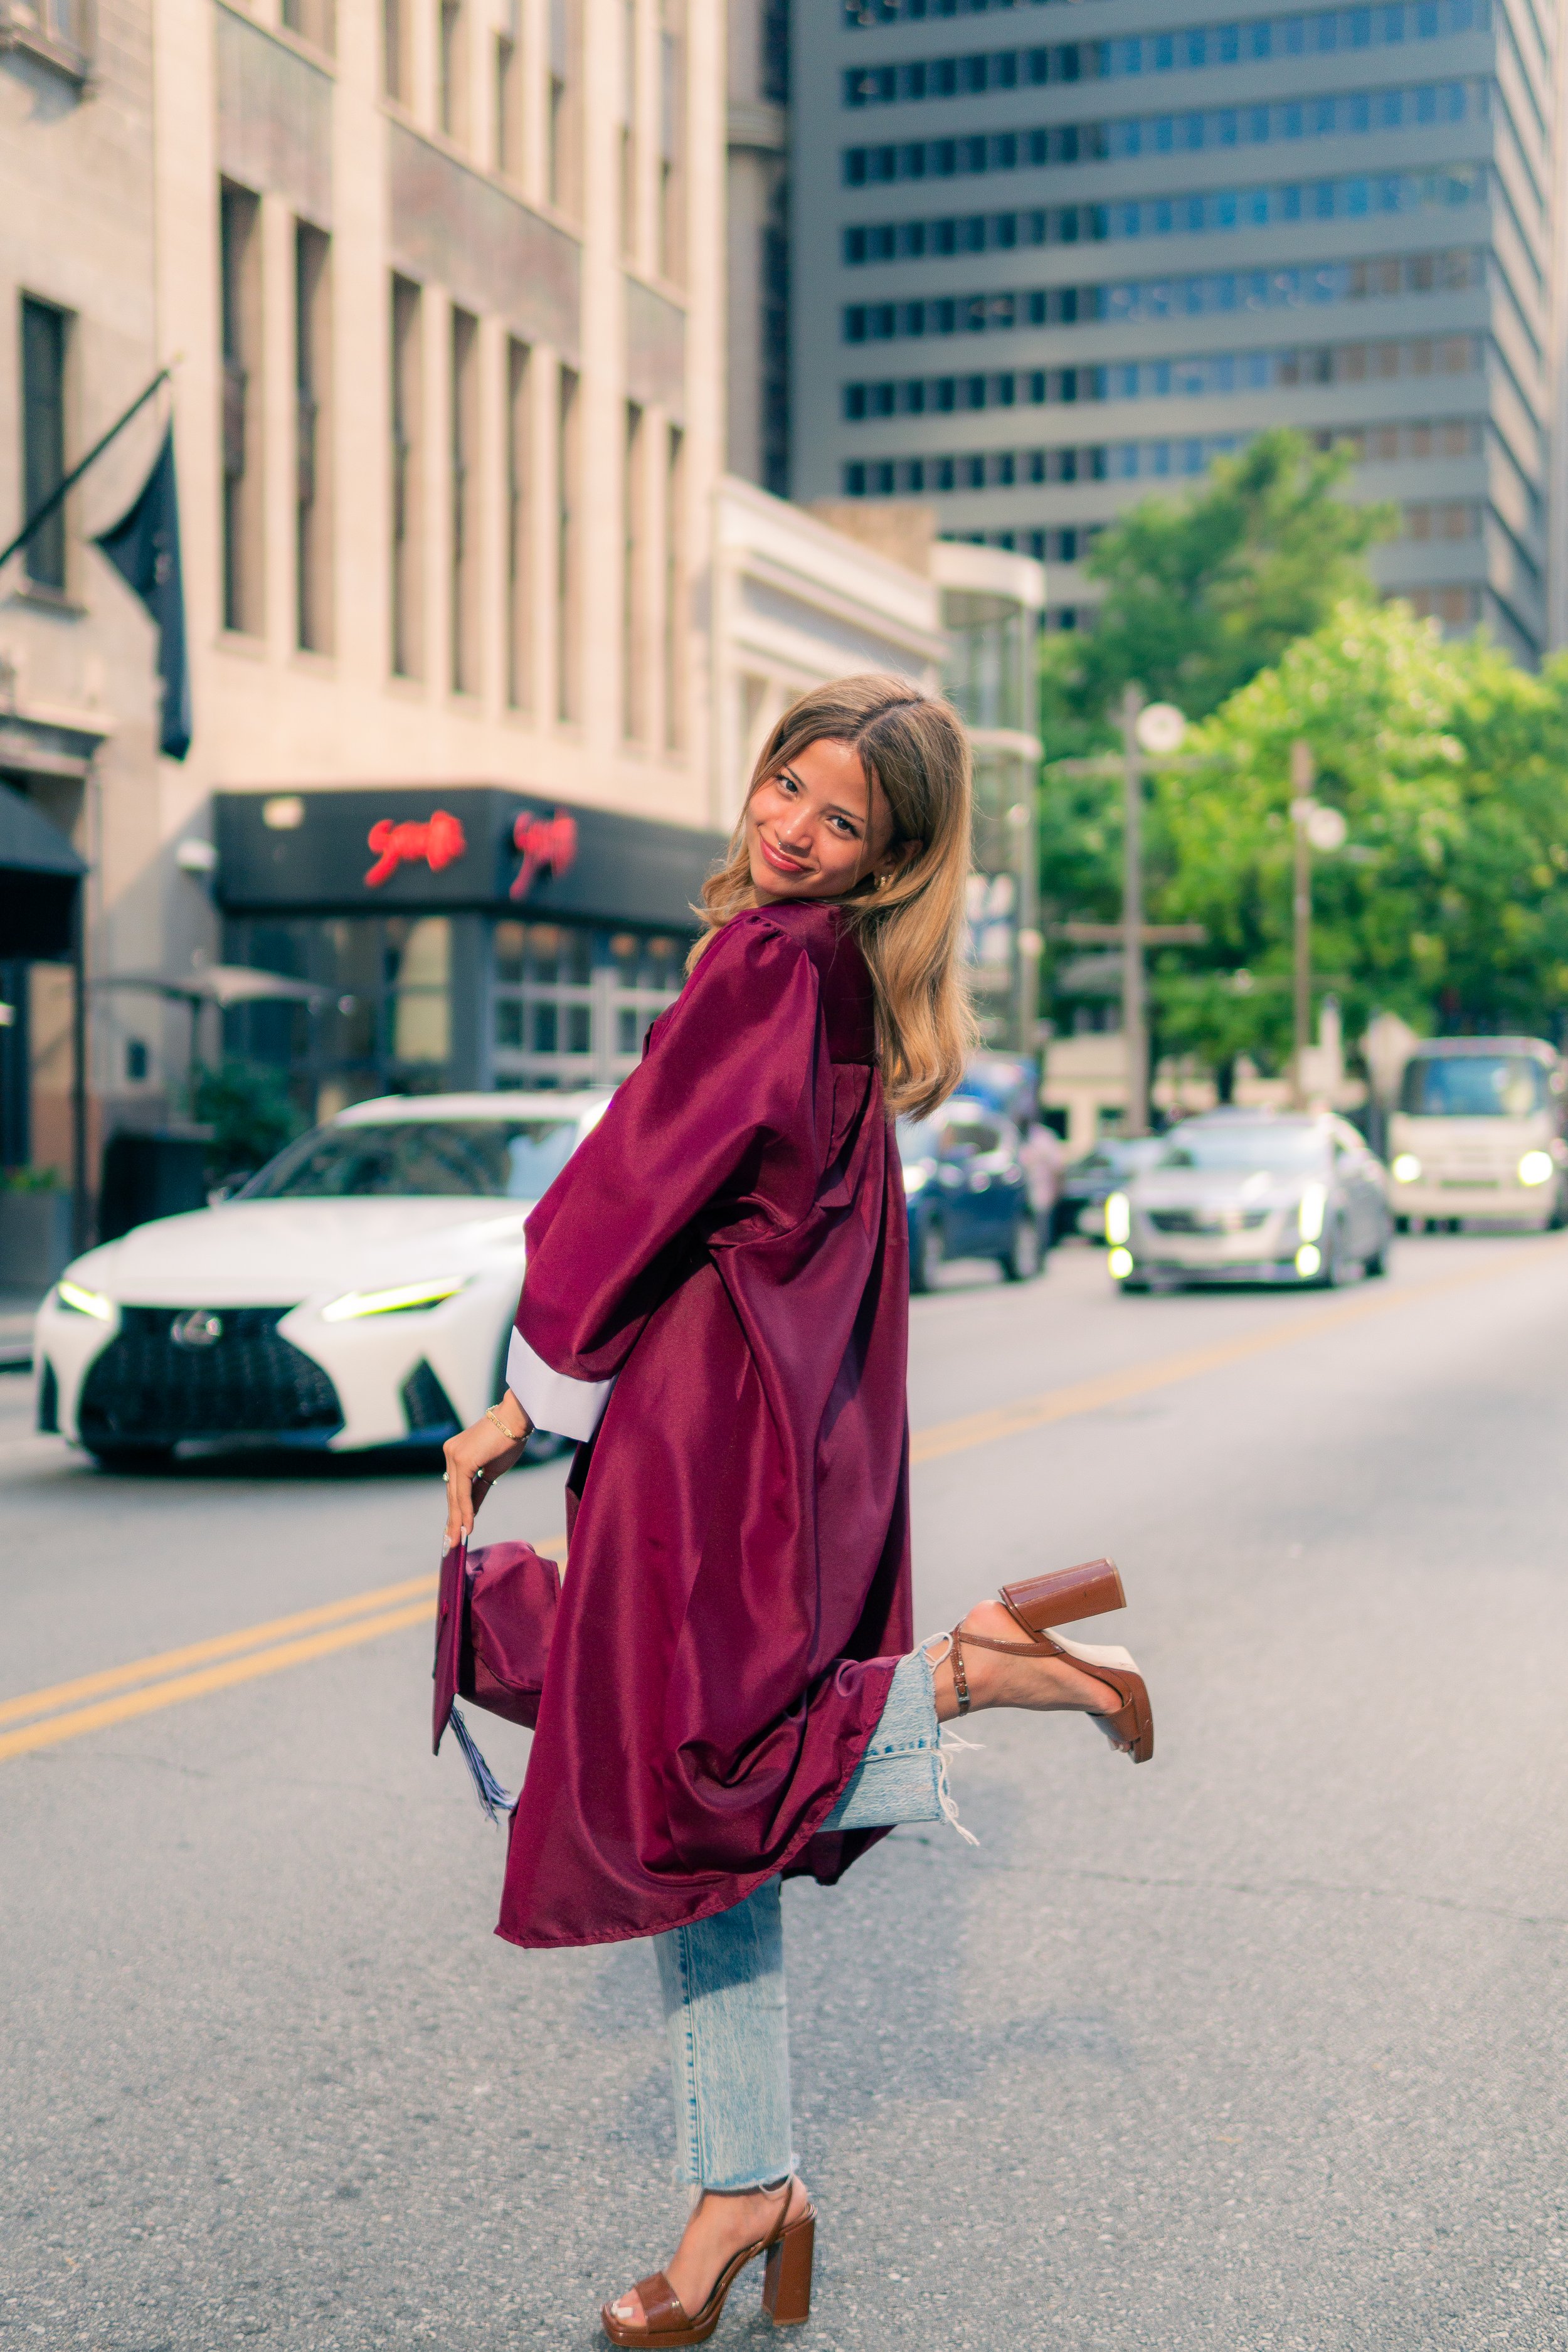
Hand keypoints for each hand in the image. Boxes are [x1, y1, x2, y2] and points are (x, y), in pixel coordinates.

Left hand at [443, 1391, 531, 1547]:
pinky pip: (463, 1491)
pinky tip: (466, 1526)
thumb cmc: (508, 1440)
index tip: (455, 1529)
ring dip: (457, 1520)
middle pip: (452, 1493)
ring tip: (456, 1540)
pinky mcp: (461, 1460)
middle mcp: (450, 1453)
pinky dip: (465, 1510)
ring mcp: (453, 1456)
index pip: (455, 1487)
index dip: (456, 1510)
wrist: (516, 1419)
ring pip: (455, 1495)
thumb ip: (479, 1490)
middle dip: (452, 1520)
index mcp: (455, 1453)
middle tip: (451, 1542)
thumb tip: (471, 1512)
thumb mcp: (492, 1470)